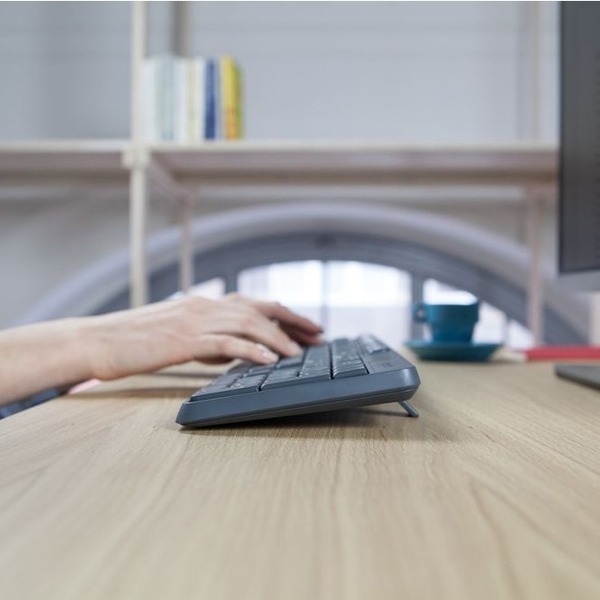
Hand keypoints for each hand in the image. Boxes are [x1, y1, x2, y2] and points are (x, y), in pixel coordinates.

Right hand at [82, 294, 322, 380]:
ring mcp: (194, 321)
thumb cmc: (137, 340)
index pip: (254, 304)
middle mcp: (204, 306)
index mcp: (204, 304)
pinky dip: (250, 349)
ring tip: (299, 352)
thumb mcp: (180, 336)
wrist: (99, 339)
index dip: (284, 314)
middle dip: (292, 319)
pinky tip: (268, 359)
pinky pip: (224, 342)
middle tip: (318, 334)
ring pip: (247, 322)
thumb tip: (236, 351)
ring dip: (277, 336)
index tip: (307, 327)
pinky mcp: (183, 339)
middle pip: (259, 307)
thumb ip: (210, 339)